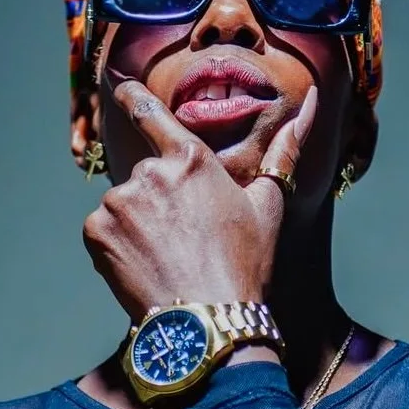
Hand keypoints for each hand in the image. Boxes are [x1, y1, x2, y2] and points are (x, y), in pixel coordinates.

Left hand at [82, 81, 317, 320]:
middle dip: (158, 201)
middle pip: (146, 177)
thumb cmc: (245, 265)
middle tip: (185, 242)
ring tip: (168, 259)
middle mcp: (150, 172)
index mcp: (192, 158)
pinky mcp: (96, 232)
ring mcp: (119, 201)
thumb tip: (311, 99)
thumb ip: (286, 148)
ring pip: (123, 205)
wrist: (210, 323)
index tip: (119, 86)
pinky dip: (117, 247)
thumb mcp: (269, 206)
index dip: (130, 97)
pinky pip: (103, 231)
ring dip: (137, 225)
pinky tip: (146, 268)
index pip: (148, 112)